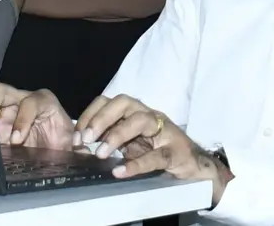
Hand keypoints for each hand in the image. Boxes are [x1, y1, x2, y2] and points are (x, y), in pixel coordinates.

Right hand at [0, 83, 74, 148]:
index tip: (17, 139)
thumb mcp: (67, 143)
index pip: (30, 103)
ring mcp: (4, 109)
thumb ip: (76, 148)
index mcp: (43, 102)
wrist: (50, 146)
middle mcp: (21, 100)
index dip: (23, 120)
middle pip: (2, 91)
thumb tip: (85, 153)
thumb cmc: (58, 139)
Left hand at [78, 94, 232, 201]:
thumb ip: (112, 138)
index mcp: (136, 113)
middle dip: (101, 119)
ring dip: (116, 135)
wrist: (196, 166)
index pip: (109, 101)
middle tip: (85, 140)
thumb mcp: (134, 143)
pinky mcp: (176, 152)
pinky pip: (156, 155)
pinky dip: (136, 164)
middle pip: (124, 103)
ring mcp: (165, 132)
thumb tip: (82, 144)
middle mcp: (150, 116)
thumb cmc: (161, 151)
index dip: (91, 114)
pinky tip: (120, 171)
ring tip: (100, 153)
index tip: (77, 136)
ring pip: (140, 121)